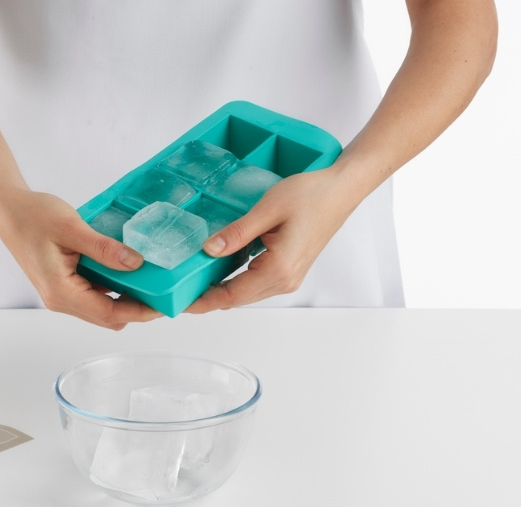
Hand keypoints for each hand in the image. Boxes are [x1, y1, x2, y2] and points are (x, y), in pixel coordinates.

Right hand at [0, 186, 162, 328]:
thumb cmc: (32, 216)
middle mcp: (61, 300)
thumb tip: (135, 263)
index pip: (110, 313)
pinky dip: (113, 286)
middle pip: (108, 316)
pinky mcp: (64, 284)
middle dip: (137, 308)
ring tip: (151, 279)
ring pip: (102, 306)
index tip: (165, 304)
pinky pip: (94, 293)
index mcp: (61, 292)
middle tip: (164, 290)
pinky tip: (127, 269)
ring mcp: (61, 294)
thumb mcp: (72, 228)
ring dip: (125, 297)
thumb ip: (104, 249)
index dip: (141, 312)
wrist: (7, 209)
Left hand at [184, 167, 356, 311]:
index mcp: (278, 270)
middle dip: (208, 298)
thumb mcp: (267, 209)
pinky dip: (235, 280)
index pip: (231, 296)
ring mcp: (289, 278)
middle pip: (237, 299)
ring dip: (221, 290)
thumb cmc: (311, 195)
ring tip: (193, 280)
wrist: (341, 190)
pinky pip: (256, 282)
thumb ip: (236, 233)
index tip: (181, 302)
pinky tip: (219, 268)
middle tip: (179, 291)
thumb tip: (208, 250)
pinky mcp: (289, 271)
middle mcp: (284, 280)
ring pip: (246, 293)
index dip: (203, 301)